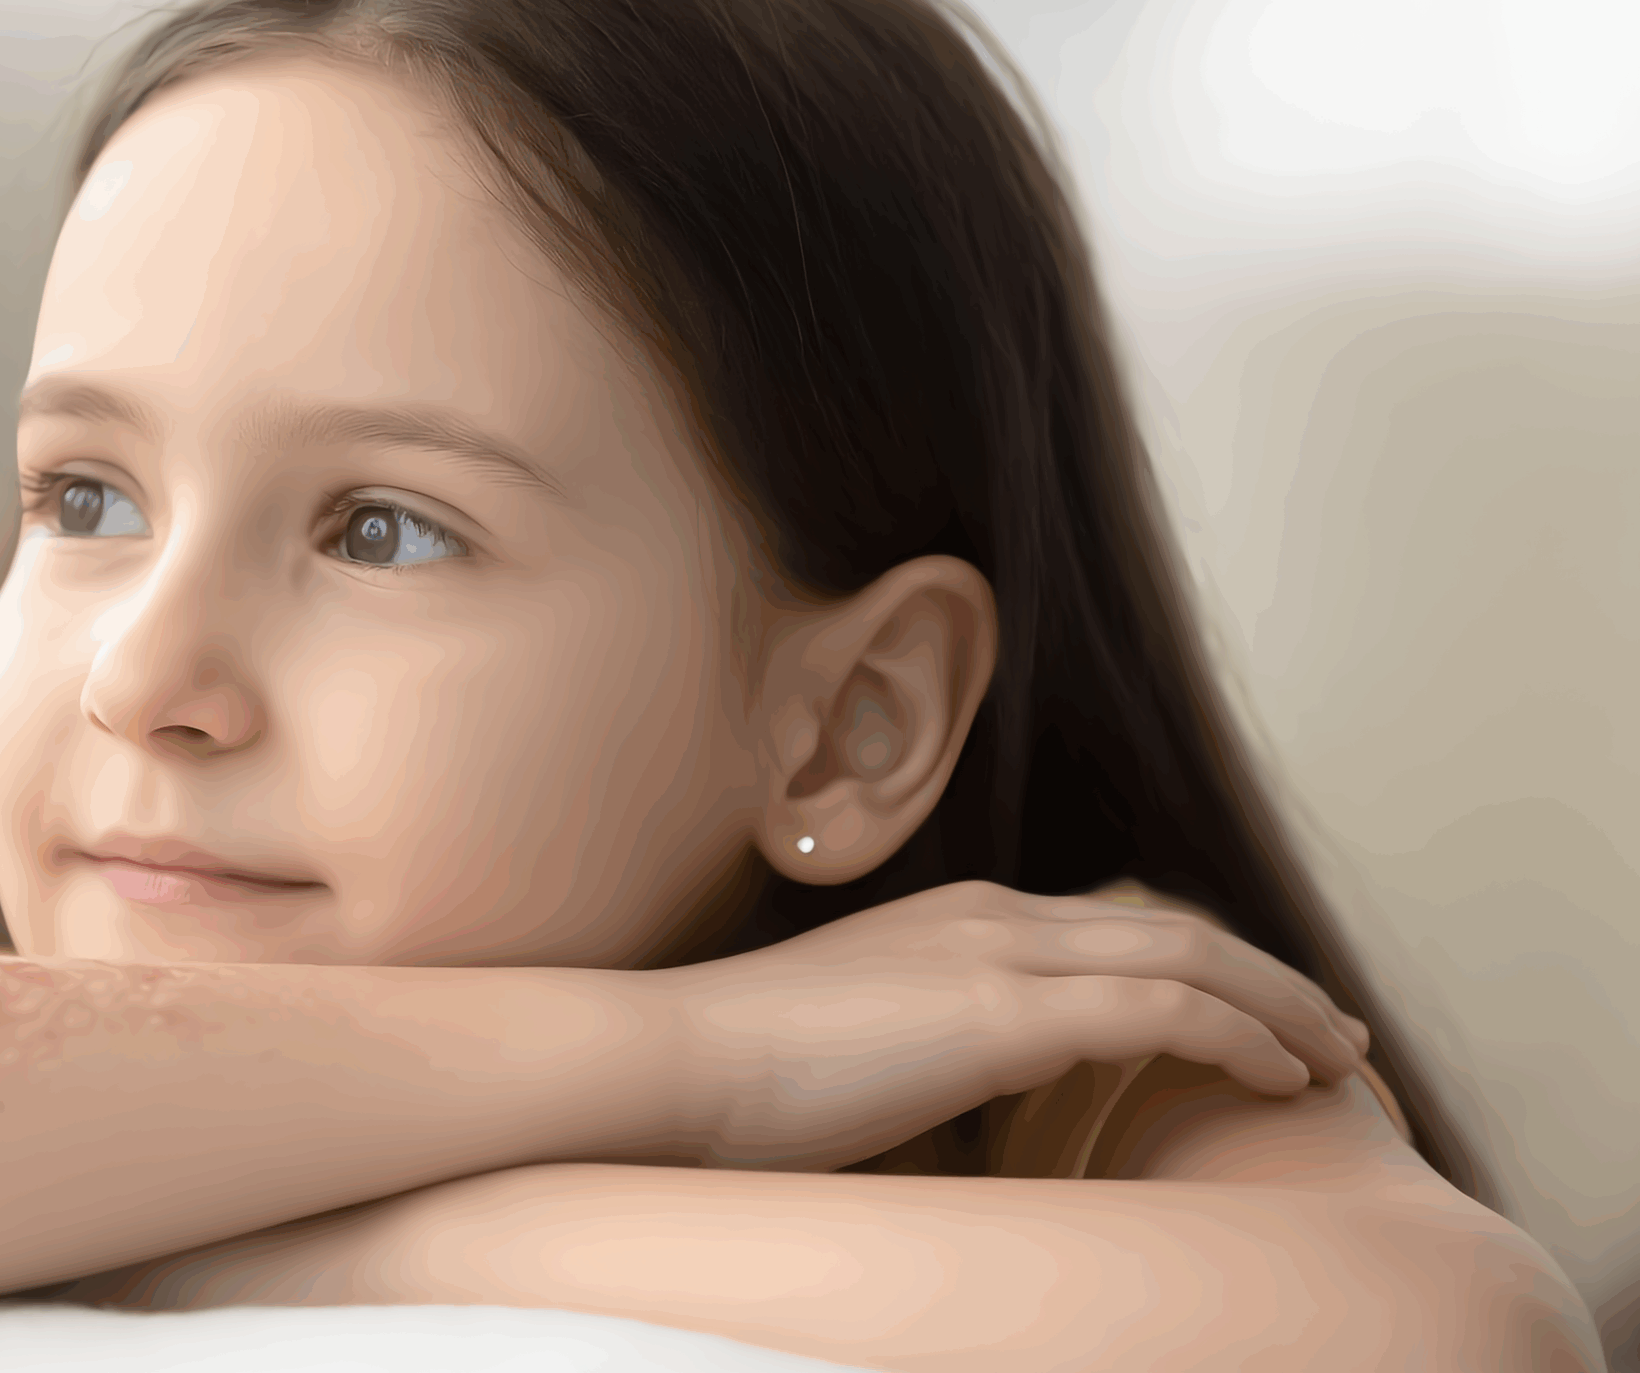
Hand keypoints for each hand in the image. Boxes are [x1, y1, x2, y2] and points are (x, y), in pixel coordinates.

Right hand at [649, 878, 1374, 1171]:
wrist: (675, 1061)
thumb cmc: (741, 1077)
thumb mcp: (860, 1042)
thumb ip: (933, 1046)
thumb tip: (973, 1096)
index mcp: (958, 919)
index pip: (1117, 927)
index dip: (1208, 967)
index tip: (1260, 1017)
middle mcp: (993, 916)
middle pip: (1177, 929)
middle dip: (1271, 980)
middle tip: (1335, 1034)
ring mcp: (999, 953)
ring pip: (1192, 956)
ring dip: (1279, 1007)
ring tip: (1335, 1063)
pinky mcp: (1001, 1010)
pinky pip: (1163, 1008)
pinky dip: (1238, 1036)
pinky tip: (1279, 1080)